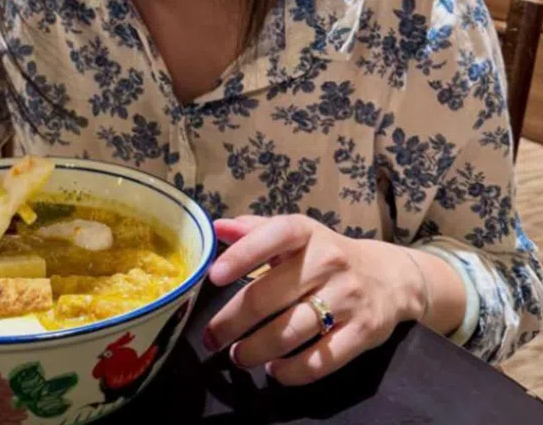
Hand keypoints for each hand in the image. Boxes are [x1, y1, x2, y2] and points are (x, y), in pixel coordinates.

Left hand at [203, 215, 425, 385]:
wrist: (390, 276)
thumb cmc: (327, 253)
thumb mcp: (296, 234)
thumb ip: (255, 231)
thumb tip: (216, 228)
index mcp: (307, 232)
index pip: (273, 235)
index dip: (241, 255)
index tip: (213, 277)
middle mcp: (328, 260)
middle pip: (269, 296)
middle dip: (232, 322)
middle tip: (211, 338)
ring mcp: (348, 297)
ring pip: (290, 332)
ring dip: (256, 350)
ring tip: (238, 356)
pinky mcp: (364, 332)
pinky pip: (321, 360)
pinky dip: (292, 372)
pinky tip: (274, 370)